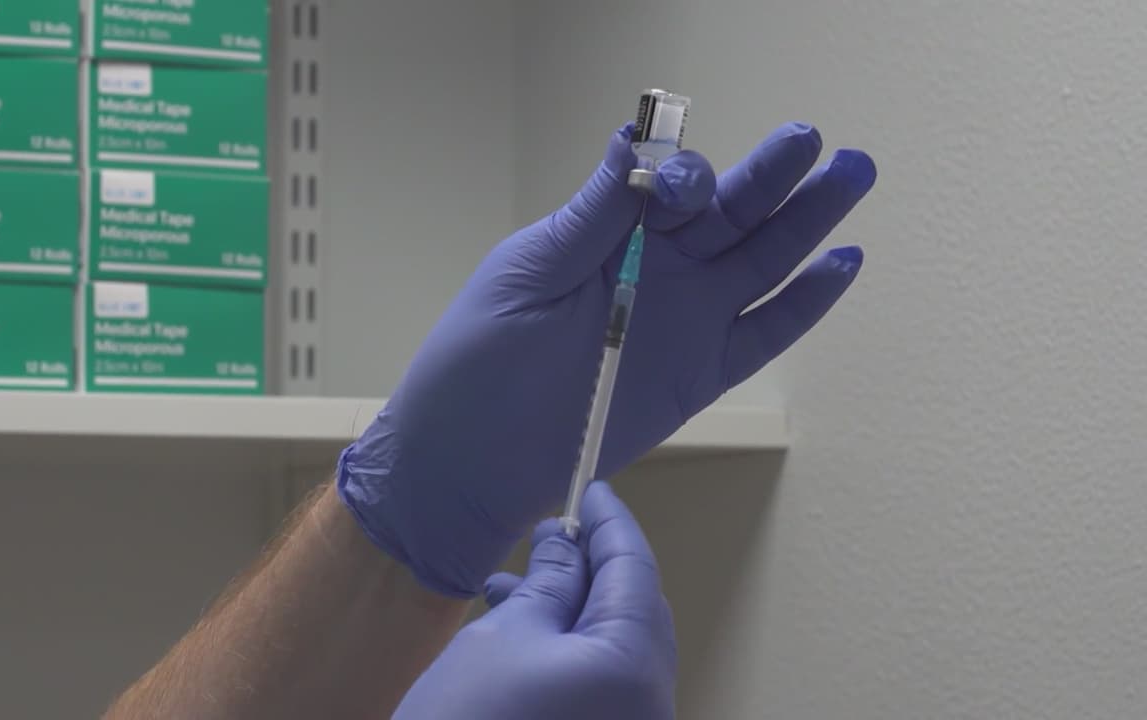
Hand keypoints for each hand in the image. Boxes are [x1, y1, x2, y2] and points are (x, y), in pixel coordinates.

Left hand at [339, 121, 875, 595]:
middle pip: (729, 211)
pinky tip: (844, 263)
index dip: (684, 175)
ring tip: (853, 174)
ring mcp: (684, 321)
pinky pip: (764, 333)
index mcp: (607, 232)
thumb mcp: (528, 275)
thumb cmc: (478, 362)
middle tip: (814, 140)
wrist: (473, 462)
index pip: (667, 185)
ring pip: (761, 261)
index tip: (678, 184)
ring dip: (807, 221)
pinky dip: (805, 302)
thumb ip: (590, 215)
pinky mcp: (701, 375)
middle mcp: (656, 267)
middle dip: (771, 174)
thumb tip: (633, 139)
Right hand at [393, 481, 675, 719]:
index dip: (611, 525)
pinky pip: (597, 682)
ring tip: (512, 578)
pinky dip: (565, 648)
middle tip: (555, 530)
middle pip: (634, 612)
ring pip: (612, 648)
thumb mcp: (506, 634)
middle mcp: (649, 705)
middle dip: (593, 567)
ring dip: (570, 607)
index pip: (635, 572)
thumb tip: (567, 537)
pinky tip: (515, 628)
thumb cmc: (466, 717)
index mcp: (634, 669)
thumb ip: (549, 580)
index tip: (591, 487)